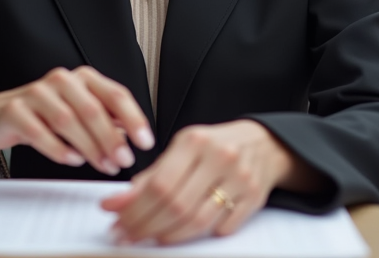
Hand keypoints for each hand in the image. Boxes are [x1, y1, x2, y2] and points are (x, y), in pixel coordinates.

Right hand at [0, 66, 152, 174]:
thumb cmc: (44, 115)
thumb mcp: (79, 113)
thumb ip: (106, 121)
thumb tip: (134, 136)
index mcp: (83, 78)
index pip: (115, 94)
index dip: (134, 118)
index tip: (146, 142)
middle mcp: (61, 80)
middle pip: (93, 109)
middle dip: (112, 138)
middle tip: (124, 160)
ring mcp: (36, 93)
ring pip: (68, 121)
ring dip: (89, 147)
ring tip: (102, 165)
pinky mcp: (15, 110)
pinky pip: (39, 131)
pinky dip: (58, 148)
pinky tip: (72, 160)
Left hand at [101, 120, 299, 244]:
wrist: (263, 144)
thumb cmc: (216, 145)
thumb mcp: (184, 148)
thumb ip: (153, 173)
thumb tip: (120, 201)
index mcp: (196, 141)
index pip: (160, 183)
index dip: (133, 206)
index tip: (114, 217)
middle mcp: (220, 158)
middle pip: (176, 205)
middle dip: (145, 225)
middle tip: (125, 234)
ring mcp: (239, 180)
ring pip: (197, 221)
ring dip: (167, 235)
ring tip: (148, 237)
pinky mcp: (254, 199)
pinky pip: (221, 228)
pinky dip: (198, 235)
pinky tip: (180, 233)